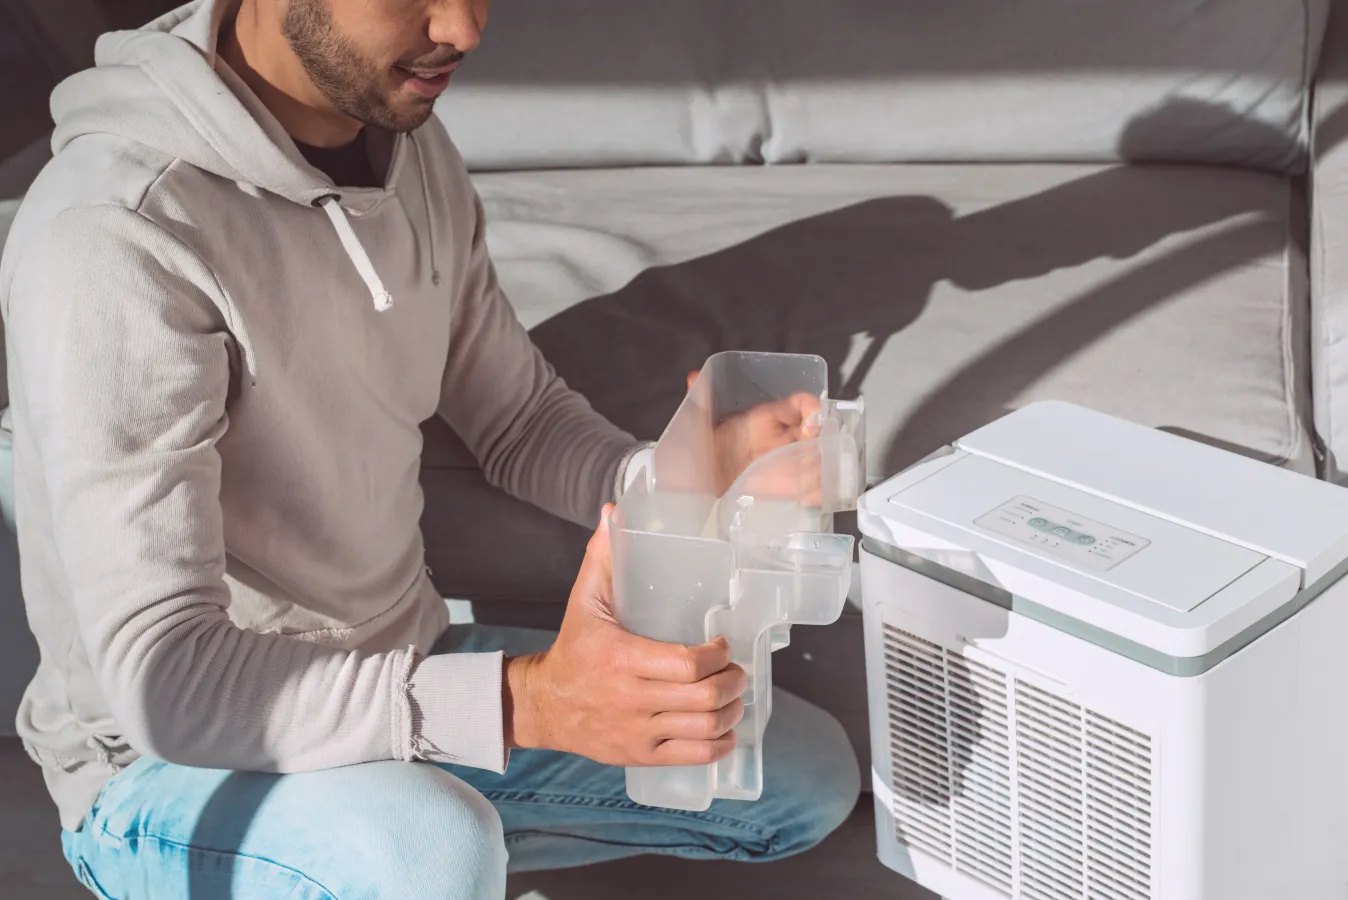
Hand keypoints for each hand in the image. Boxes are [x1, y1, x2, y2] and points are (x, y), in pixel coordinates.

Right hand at [504, 505, 746, 765]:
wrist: (544, 705)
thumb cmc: (573, 648)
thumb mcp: (584, 600)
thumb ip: (604, 556)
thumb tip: (613, 511)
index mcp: (622, 658)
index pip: (688, 664)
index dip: (717, 655)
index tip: (722, 643)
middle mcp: (631, 698)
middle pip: (704, 698)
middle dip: (733, 681)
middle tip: (737, 669)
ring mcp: (638, 730)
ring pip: (704, 728)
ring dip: (732, 711)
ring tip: (735, 695)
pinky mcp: (640, 755)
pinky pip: (693, 756)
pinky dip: (720, 745)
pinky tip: (726, 729)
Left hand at [687, 370, 823, 497]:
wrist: (694, 481)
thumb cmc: (700, 449)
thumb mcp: (699, 424)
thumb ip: (700, 400)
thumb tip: (693, 376)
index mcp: (766, 418)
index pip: (800, 405)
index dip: (812, 409)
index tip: (811, 424)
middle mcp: (782, 438)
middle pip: (818, 432)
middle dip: (823, 441)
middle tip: (814, 454)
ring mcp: (787, 462)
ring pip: (819, 459)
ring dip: (822, 467)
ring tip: (811, 479)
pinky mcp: (786, 487)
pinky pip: (811, 488)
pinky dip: (818, 492)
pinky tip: (811, 496)